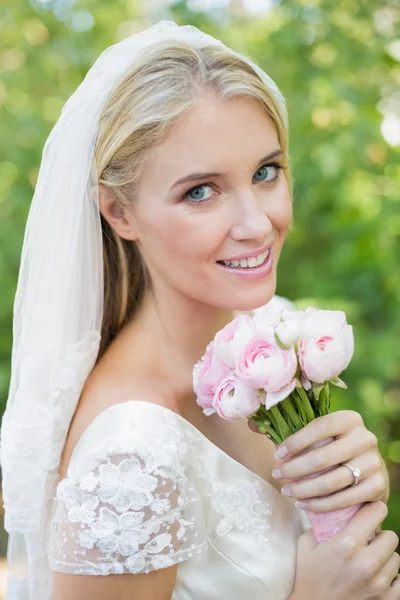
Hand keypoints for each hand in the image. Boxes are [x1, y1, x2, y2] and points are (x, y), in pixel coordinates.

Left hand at [261, 410, 389, 512]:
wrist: (365, 471)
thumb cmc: (331, 448)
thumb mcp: (316, 435)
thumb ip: (285, 428)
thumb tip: (251, 426)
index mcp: (350, 418)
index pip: (319, 426)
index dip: (295, 442)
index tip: (276, 455)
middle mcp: (365, 438)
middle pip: (323, 457)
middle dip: (294, 469)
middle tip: (276, 475)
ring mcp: (374, 463)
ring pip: (332, 480)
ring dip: (304, 489)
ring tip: (286, 490)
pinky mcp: (379, 486)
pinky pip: (344, 499)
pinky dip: (320, 504)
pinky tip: (303, 504)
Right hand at [290, 501, 399, 599]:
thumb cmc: (307, 576)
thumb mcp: (307, 544)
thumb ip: (322, 525)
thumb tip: (333, 510)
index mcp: (347, 543)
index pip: (377, 511)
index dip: (373, 509)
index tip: (368, 512)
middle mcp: (366, 561)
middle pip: (392, 535)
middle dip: (380, 536)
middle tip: (368, 541)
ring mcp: (378, 583)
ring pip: (397, 558)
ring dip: (385, 557)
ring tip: (369, 560)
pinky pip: (399, 581)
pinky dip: (391, 578)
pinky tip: (376, 578)